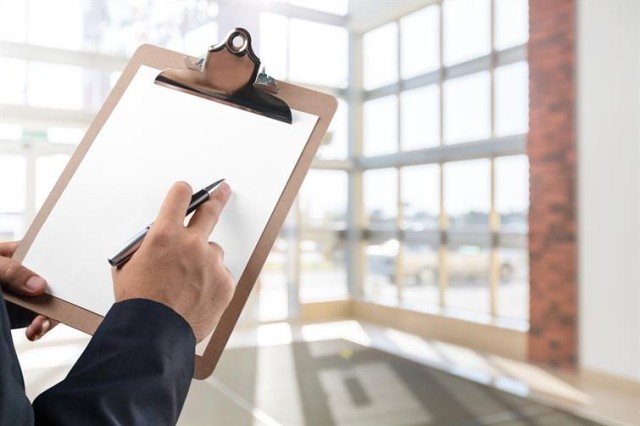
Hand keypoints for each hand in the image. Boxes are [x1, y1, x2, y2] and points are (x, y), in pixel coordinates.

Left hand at [0, 241, 57, 340]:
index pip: (53, 255)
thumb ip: (11, 270)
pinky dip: (40, 328)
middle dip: (63, 297)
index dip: (67, 264)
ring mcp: (27, 295)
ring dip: (51, 317)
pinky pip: (40, 320)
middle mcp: (29, 274)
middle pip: (59, 282)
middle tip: (54, 310)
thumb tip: (40, 285)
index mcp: (23, 253)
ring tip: (39, 326)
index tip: (74, 279)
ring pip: (52, 304)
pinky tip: (34, 331)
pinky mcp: (22, 314)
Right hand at [112, 181, 234, 342]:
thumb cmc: (138, 303)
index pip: (179, 196)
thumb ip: (149, 246)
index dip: (182, 192)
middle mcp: (192, 244)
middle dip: (217, 198)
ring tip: (187, 283)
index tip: (188, 190)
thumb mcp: (130, 265)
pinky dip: (211, 281)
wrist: (153, 334)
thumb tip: (159, 238)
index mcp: (165, 235)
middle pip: (210, 210)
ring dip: (203, 260)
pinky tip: (196, 295)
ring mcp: (212, 262)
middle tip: (224, 191)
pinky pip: (220, 274)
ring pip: (212, 251)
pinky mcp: (225, 282)